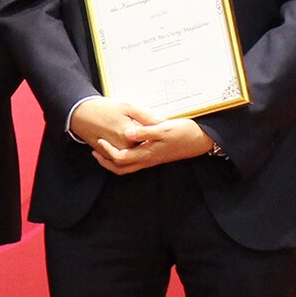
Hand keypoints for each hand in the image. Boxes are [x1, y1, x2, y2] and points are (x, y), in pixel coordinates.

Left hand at [70, 97, 215, 175]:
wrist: (201, 140)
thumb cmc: (183, 132)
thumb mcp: (163, 128)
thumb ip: (144, 131)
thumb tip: (126, 134)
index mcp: (147, 153)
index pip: (120, 158)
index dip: (107, 152)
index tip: (100, 140)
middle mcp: (147, 160)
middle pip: (121, 168)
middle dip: (105, 161)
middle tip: (94, 151)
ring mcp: (151, 159)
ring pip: (128, 167)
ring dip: (113, 161)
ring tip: (103, 150)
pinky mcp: (155, 156)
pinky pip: (135, 162)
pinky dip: (124, 158)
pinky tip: (123, 146)